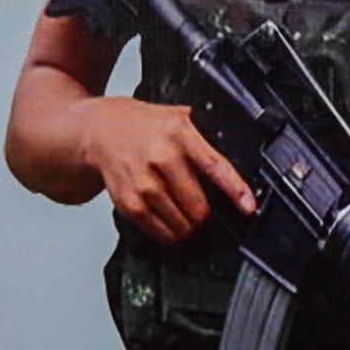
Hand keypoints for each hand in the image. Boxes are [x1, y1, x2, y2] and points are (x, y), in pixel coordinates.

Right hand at [82, 99, 253, 243]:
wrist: (101, 131)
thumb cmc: (144, 126)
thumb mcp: (178, 117)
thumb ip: (205, 137)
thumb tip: (239, 159)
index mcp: (180, 134)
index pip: (214, 166)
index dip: (235, 190)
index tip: (248, 206)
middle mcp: (161, 158)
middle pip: (199, 207)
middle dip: (205, 213)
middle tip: (200, 207)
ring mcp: (144, 184)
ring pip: (182, 224)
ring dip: (188, 225)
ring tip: (182, 211)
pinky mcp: (130, 203)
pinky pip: (161, 232)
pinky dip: (170, 232)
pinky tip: (168, 218)